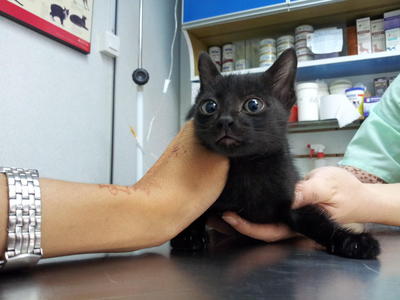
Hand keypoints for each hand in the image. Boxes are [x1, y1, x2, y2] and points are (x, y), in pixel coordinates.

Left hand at [221, 166, 367, 242]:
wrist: (357, 195)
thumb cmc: (346, 192)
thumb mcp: (327, 187)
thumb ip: (308, 192)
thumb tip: (289, 197)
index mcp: (299, 223)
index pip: (268, 230)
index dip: (247, 226)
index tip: (229, 216)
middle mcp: (291, 222)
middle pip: (258, 229)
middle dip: (234, 223)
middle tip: (213, 211)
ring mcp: (288, 215)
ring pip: (260, 220)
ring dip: (239, 215)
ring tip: (217, 205)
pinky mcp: (287, 205)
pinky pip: (266, 209)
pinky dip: (250, 205)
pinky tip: (237, 196)